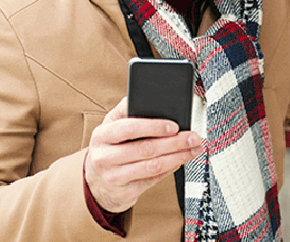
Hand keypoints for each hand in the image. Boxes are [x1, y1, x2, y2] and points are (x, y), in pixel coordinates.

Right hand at [83, 99, 202, 212]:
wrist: (95, 183)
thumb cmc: (109, 149)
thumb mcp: (110, 128)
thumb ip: (126, 112)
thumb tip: (147, 97)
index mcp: (102, 136)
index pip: (128, 128)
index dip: (153, 127)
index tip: (174, 126)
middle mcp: (104, 157)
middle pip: (145, 149)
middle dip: (174, 143)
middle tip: (193, 138)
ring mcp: (114, 176)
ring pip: (152, 166)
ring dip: (178, 157)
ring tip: (193, 150)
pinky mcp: (124, 192)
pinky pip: (152, 180)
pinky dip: (170, 169)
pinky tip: (180, 162)